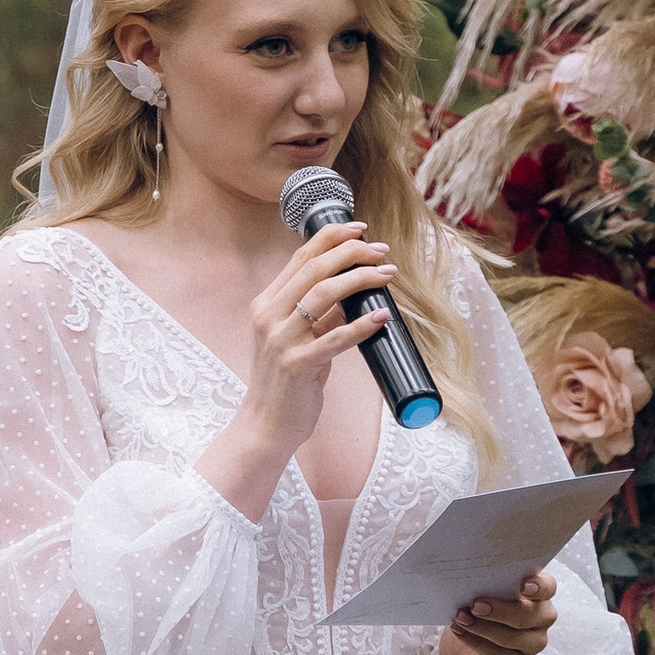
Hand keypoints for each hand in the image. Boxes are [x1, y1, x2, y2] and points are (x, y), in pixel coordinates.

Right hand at [234, 219, 399, 458]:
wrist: (267, 425)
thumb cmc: (287, 382)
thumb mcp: (298, 339)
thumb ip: (319, 314)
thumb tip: (354, 290)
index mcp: (266, 304)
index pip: (300, 258)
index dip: (331, 237)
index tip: (361, 229)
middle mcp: (268, 316)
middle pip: (313, 269)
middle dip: (352, 253)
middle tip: (382, 252)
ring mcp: (280, 340)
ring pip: (323, 295)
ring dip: (360, 280)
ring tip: (387, 275)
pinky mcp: (296, 365)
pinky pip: (334, 339)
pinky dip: (360, 325)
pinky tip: (381, 316)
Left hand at [440, 569, 556, 654]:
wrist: (470, 630)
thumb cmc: (483, 599)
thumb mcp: (486, 586)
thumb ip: (489, 581)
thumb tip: (473, 578)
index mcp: (539, 592)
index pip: (548, 587)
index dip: (539, 586)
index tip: (523, 586)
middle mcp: (543, 616)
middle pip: (530, 614)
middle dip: (501, 611)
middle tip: (475, 605)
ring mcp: (534, 641)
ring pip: (514, 637)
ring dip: (483, 628)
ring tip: (461, 618)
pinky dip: (476, 643)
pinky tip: (460, 632)